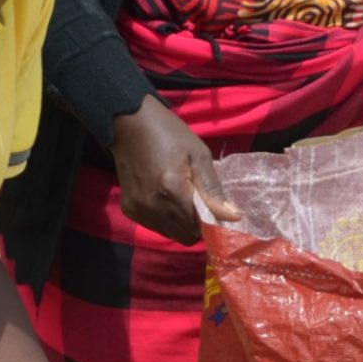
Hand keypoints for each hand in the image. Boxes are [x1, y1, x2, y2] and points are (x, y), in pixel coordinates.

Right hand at [109, 95, 237, 244]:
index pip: (199, 227)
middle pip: (185, 236)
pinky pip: (155, 226)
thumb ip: (214, 189)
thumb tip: (233, 217)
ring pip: (170, 234)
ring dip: (181, 222)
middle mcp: (153, 207)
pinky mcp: (129, 210)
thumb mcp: (199, 155)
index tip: (215, 208)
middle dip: (197, 224)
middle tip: (199, 200)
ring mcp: (138, 210)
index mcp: (173, 191)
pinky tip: (165, 196)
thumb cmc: (171, 135)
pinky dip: (165, 218)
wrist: (130, 125)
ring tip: (181, 196)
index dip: (211, 221)